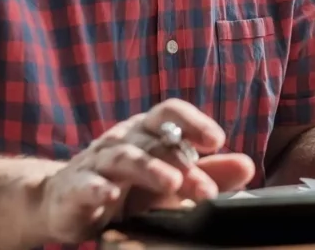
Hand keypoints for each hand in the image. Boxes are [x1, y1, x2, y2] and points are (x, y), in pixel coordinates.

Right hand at [36, 99, 254, 244]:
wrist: (66, 201)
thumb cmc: (128, 186)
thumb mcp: (170, 179)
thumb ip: (209, 172)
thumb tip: (248, 166)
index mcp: (147, 130)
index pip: (170, 112)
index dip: (193, 121)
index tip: (217, 140)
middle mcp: (124, 138)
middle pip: (155, 141)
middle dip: (183, 163)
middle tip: (208, 189)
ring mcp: (97, 162)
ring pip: (124, 157)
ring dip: (148, 169)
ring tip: (171, 182)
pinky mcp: (73, 188)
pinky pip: (84, 184)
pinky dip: (96, 188)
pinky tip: (109, 195)